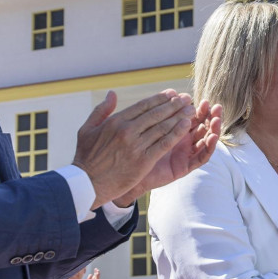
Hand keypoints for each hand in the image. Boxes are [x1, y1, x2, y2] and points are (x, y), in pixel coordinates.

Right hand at [73, 90, 195, 207]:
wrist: (86, 184)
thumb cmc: (86, 157)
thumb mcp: (87, 129)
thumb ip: (101, 110)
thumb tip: (112, 93)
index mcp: (116, 121)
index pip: (143, 105)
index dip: (160, 98)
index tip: (172, 93)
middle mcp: (127, 130)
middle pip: (156, 114)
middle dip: (174, 105)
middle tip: (187, 99)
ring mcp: (136, 146)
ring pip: (163, 127)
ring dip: (179, 117)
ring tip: (191, 110)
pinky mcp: (143, 161)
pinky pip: (164, 144)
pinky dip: (176, 134)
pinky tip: (186, 126)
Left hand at [114, 99, 221, 205]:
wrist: (125, 172)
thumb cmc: (129, 149)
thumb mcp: (137, 127)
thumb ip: (143, 111)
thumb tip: (142, 91)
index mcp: (173, 129)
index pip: (191, 116)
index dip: (199, 109)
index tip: (204, 100)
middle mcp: (181, 140)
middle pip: (201, 126)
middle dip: (210, 116)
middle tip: (217, 107)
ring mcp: (184, 153)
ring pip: (204, 140)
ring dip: (213, 130)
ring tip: (217, 120)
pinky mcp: (184, 167)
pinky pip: (200, 157)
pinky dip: (208, 148)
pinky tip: (212, 137)